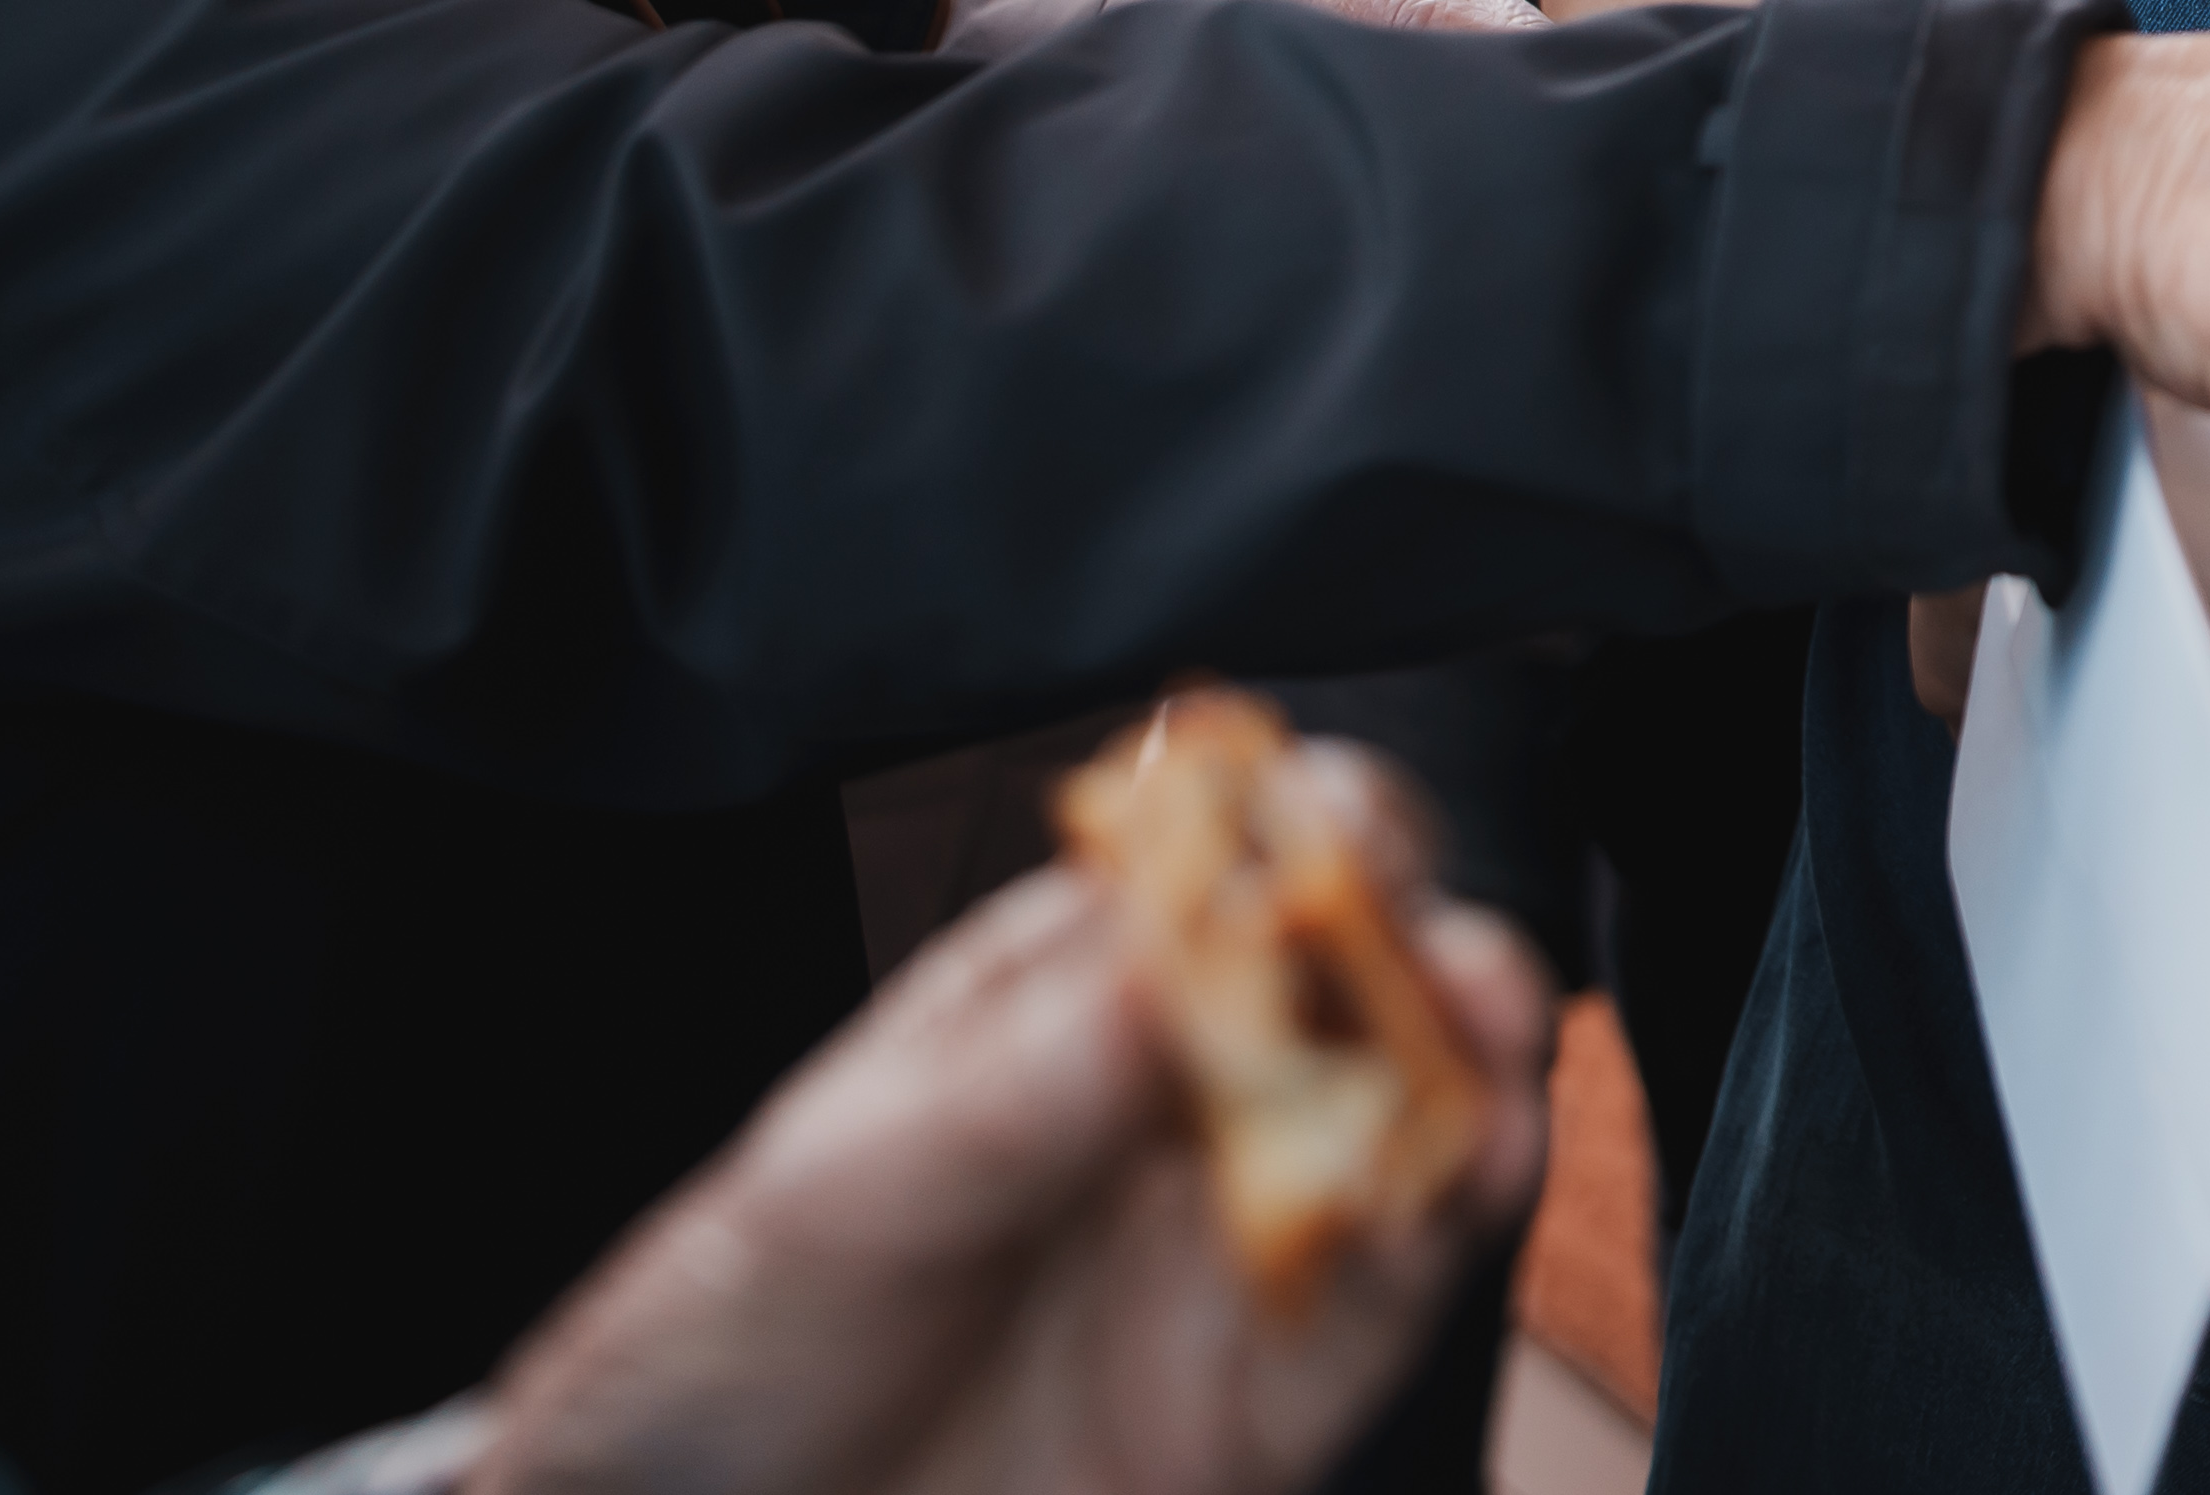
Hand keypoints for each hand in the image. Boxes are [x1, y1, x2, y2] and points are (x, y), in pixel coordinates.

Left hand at [477, 751, 1549, 1494]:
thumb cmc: (735, 1338)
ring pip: (1418, 1108)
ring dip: (1473, 1053)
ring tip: (1474, 1026)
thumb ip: (1009, 1090)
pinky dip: (1454, 1222)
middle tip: (1415, 936)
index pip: (1215, 863)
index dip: (1288, 823)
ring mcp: (1238, 1235)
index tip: (1318, 829)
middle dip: (1413, 926)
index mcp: (1070, 993)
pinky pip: (1400, 1291)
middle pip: (1353, 969)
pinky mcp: (1276, 1386)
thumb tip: (1166, 959)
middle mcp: (1183, 1095)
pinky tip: (1456, 1173)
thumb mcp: (833, 1194)